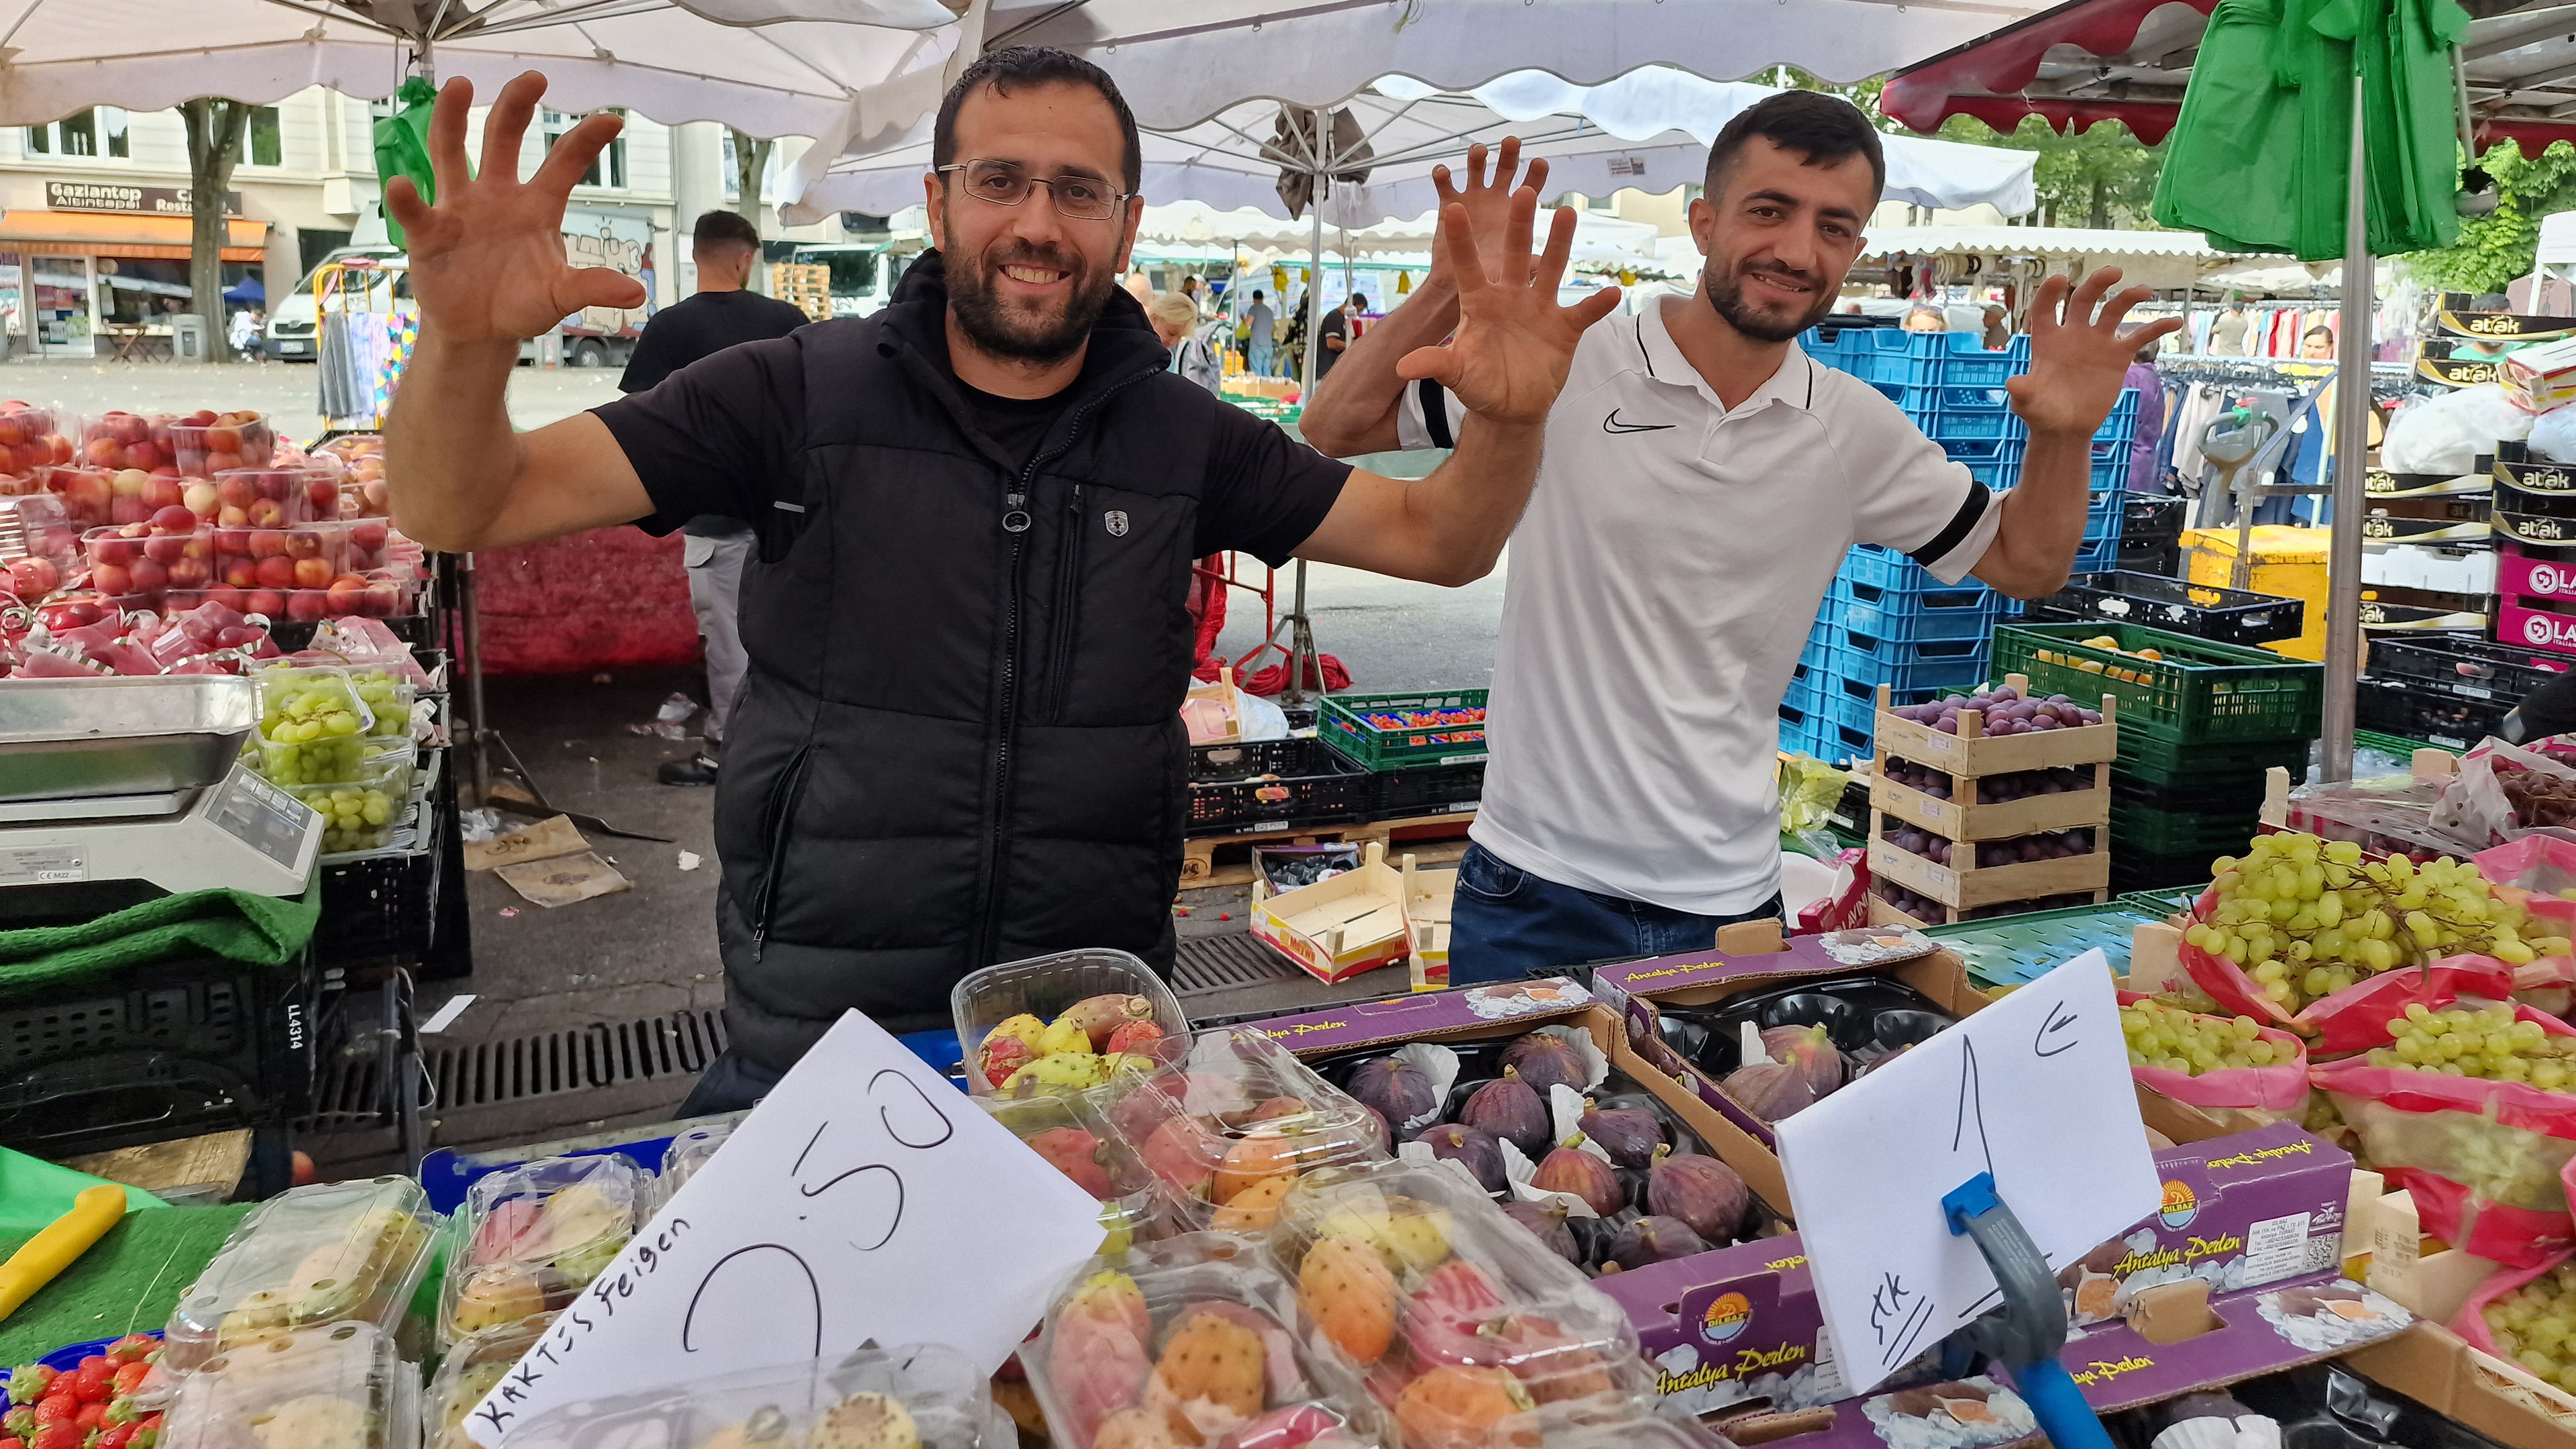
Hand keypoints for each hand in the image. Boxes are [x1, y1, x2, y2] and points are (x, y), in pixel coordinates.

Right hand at [387, 73, 647, 346]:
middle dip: (516, 106)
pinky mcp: (428, 231)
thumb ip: (591, 288)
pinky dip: (405, 198)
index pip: (564, 163)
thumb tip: (637, 294)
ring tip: (461, 86)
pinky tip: (401, 185)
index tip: (613, 119)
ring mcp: (459, 207)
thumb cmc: (522, 303)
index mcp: (536, 205)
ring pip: (451, 151)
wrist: (479, 330)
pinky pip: (415, 209)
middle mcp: (497, 194)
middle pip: (504, 138)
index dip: (586, 141)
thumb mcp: (559, 296)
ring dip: (452, 119)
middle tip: (534, 77)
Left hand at [1398, 190, 1620, 426]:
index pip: (1467, 266)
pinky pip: (1584, 312)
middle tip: (1523, 192)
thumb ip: (1434, 365)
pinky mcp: (1565, 328)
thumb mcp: (1455, 374)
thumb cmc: (1479, 384)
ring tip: (1568, 213)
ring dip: (1560, 244)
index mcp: (1480, 302)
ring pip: (1552, 270)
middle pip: (1516, 256)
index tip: (1452, 208)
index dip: (1461, 240)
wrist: (1510, 406)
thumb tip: (1402, 367)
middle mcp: (1510, 297)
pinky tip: (1612, 292)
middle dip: (1519, 225)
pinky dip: (1598, 304)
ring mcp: (1539, 309)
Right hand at [1425, 139, 1550, 292]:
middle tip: (1511, 143)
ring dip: (1478, 157)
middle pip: (1506, 166)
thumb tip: (1545, 263)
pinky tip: (1443, 173)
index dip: (1536, 172)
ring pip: (1476, 167)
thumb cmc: (1492, 276)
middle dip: (1509, 153)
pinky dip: (1443, 175)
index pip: (1531, 183)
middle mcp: (1496, 197)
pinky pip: (1445, 183)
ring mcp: (1473, 197)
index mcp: (1517, 209)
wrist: (1459, 286)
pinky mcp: (1448, 203)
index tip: (1539, 164)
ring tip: (1479, 153)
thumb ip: (1529, 265)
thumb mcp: (1514, 273)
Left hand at [2006, 268, 2183, 437]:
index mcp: (2047, 339)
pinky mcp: (2118, 356)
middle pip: (2085, 300)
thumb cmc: (2042, 413)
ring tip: (2144, 290)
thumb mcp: (2028, 404)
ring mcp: (2097, 342)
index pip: (2045, 308)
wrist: (2066, 428)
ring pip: (2114, 311)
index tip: (2060, 280)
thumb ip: (2023, 392)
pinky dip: (2156, 328)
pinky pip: (2139, 337)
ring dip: (2129, 297)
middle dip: (2097, 284)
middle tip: (2113, 272)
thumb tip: (2013, 383)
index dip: (2050, 293)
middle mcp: (2073, 333)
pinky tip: (2174, 321)